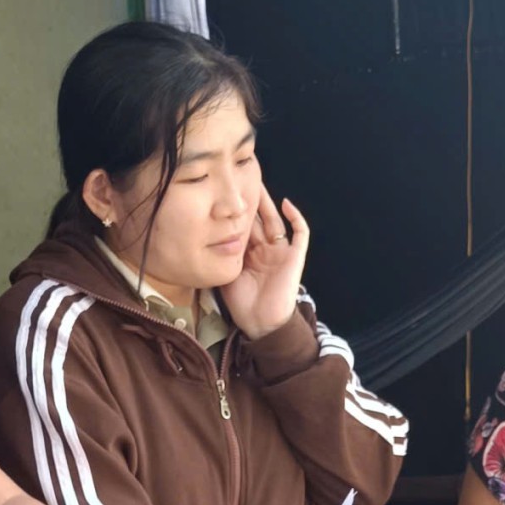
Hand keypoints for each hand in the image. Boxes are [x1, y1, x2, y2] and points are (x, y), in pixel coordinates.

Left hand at [219, 187, 308, 340]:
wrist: (261, 323)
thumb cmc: (242, 304)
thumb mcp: (225, 273)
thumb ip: (220, 254)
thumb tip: (203, 234)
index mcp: (248, 253)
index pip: (242, 226)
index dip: (235, 212)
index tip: (224, 195)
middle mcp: (265, 249)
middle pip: (257, 219)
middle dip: (249, 201)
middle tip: (239, 180)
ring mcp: (280, 251)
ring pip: (275, 220)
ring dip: (267, 203)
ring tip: (257, 184)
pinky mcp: (295, 256)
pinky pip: (300, 233)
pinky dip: (295, 217)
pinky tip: (285, 204)